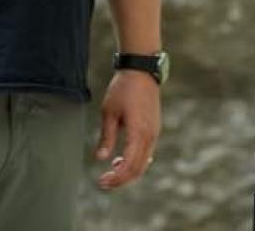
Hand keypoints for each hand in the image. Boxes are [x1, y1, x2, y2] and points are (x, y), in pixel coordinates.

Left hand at [95, 70, 160, 190]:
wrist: (141, 71)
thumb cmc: (122, 90)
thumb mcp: (109, 112)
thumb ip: (106, 137)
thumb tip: (100, 158)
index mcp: (138, 132)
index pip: (129, 165)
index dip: (116, 178)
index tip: (101, 182)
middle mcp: (150, 135)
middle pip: (139, 168)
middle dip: (121, 179)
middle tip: (104, 182)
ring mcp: (154, 132)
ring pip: (144, 162)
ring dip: (128, 171)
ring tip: (111, 170)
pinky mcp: (154, 129)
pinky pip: (147, 152)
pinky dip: (136, 161)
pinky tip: (122, 160)